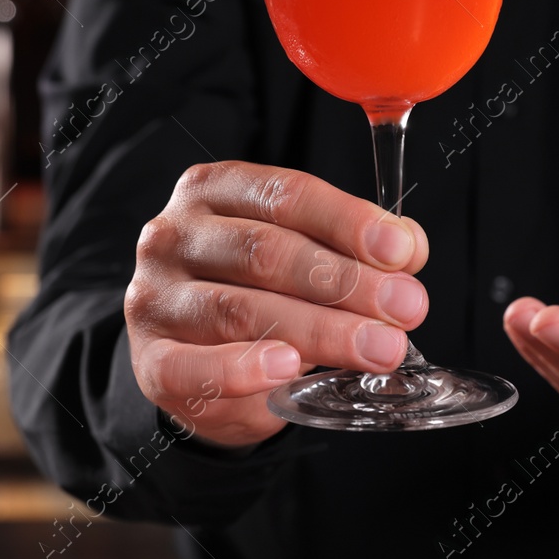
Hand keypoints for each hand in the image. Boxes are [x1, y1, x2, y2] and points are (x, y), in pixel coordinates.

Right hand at [125, 161, 430, 448]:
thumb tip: (410, 248)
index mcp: (215, 190)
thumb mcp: (307, 256)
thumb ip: (356, 247)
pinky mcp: (149, 360)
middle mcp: (174, 235)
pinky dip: (243, 368)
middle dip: (347, 282)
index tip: (401, 252)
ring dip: (321, 330)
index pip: (287, 194)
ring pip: (240, 309)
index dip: (349, 221)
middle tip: (406, 309)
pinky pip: (194, 366)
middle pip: (267, 252)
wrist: (199, 364)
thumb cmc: (260, 294)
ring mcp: (153, 297)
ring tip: (379, 347)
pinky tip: (288, 367)